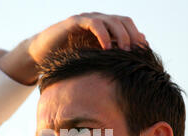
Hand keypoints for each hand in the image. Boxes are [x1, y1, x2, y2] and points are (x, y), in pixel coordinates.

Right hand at [28, 12, 147, 64]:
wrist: (42, 52)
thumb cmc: (67, 57)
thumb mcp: (92, 59)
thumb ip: (108, 57)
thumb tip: (125, 65)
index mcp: (104, 28)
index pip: (127, 25)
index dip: (137, 36)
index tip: (145, 51)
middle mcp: (98, 20)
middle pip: (123, 20)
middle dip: (132, 34)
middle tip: (137, 51)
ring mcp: (87, 19)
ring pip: (111, 20)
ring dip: (121, 34)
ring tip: (125, 50)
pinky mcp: (75, 22)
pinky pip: (94, 24)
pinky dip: (103, 34)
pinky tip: (106, 48)